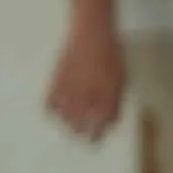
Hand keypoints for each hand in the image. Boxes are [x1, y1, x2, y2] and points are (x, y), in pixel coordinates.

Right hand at [44, 22, 125, 143]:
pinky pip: (50, 104)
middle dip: (81, 133)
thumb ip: (116, 101)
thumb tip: (108, 122)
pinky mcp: (57, 80)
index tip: (95, 139)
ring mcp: (73, 87)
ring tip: (69, 125)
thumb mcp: (121, 79)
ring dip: (67, 124)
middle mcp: (91, 94)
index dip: (98, 134)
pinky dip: (52, 111)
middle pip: (82, 125)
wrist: (92, 32)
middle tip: (80, 135)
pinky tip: (56, 111)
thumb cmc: (110, 55)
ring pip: (65, 117)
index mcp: (110, 93)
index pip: (103, 123)